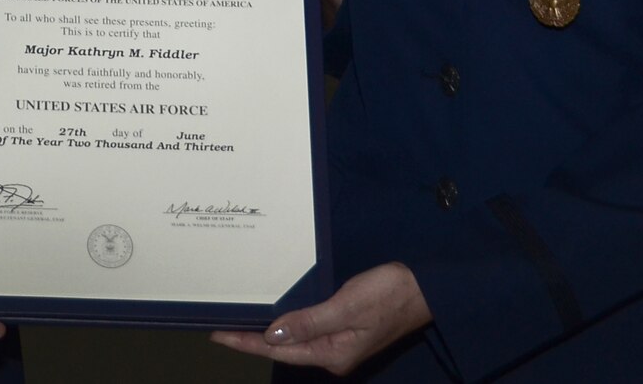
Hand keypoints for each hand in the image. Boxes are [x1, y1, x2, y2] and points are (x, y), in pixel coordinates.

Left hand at [210, 262, 430, 375]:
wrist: (424, 288)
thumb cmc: (388, 295)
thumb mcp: (347, 307)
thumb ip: (309, 322)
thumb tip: (272, 334)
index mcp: (331, 354)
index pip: (278, 350)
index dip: (247, 343)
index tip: (218, 336)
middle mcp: (332, 354)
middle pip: (283, 349)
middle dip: (251, 340)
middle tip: (220, 328)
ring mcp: (339, 343)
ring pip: (294, 340)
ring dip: (267, 332)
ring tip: (239, 324)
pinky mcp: (344, 329)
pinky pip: (307, 329)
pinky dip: (287, 323)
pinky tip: (276, 316)